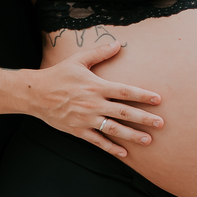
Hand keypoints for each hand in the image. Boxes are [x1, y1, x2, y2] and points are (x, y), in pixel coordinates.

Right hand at [29, 38, 163, 159]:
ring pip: (114, 129)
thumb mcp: (78, 61)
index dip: (143, 96)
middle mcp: (94, 104)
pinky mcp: (78, 130)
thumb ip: (100, 53)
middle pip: (125, 113)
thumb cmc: (58, 75)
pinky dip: (111, 147)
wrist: (35, 94)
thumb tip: (118, 43)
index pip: (125, 91)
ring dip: (132, 135)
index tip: (158, 100)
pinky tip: (124, 153)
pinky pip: (98, 141)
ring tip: (148, 140)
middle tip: (161, 124)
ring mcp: (86, 119)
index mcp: (97, 86)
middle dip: (144, 118)